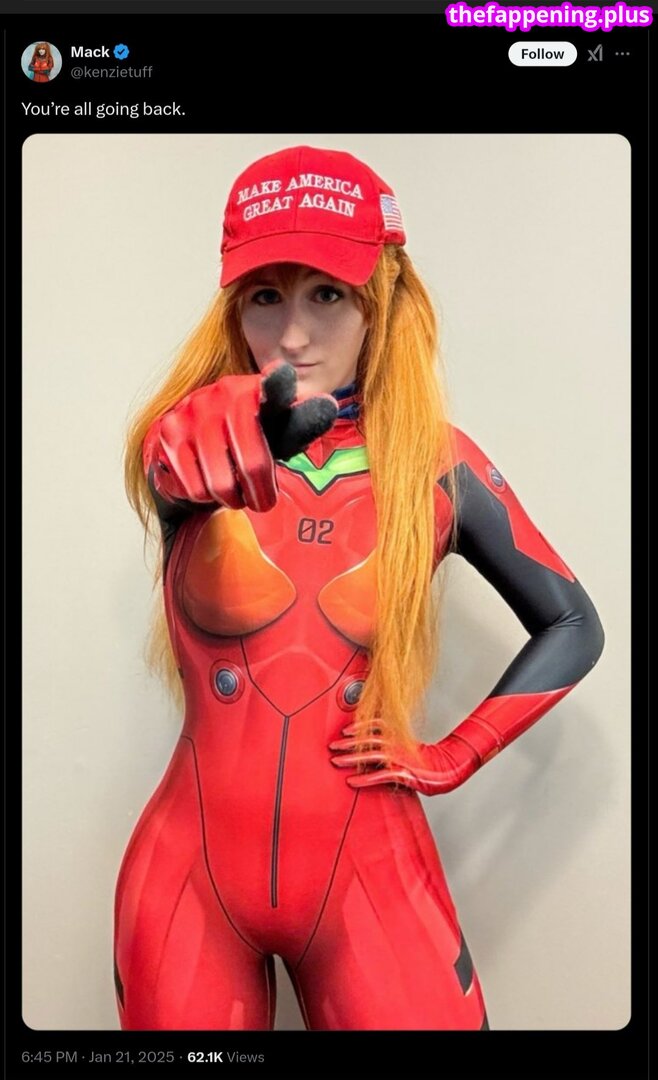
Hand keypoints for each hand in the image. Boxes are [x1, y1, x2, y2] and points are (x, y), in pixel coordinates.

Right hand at [143, 360, 337, 512]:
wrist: (186, 441)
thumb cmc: (244, 438)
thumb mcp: (275, 431)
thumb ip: (300, 423)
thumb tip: (328, 406)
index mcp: (254, 391)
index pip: (272, 388)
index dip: (277, 386)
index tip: (283, 376)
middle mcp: (222, 395)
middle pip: (252, 464)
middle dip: (261, 493)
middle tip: (263, 501)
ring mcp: (191, 413)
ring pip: (220, 483)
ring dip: (231, 498)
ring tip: (234, 493)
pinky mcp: (168, 434)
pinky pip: (193, 487)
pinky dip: (203, 496)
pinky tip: (206, 486)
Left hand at [329, 722, 481, 794]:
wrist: (451, 769)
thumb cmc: (430, 762)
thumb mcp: (410, 750)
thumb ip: (394, 747)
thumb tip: (378, 751)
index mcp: (399, 737)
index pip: (376, 725)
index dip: (360, 726)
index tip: (345, 731)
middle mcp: (398, 745)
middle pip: (369, 739)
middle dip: (348, 742)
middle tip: (332, 746)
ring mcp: (401, 758)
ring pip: (371, 754)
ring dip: (351, 758)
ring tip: (336, 761)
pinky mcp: (404, 773)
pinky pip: (380, 776)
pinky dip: (364, 778)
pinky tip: (352, 781)